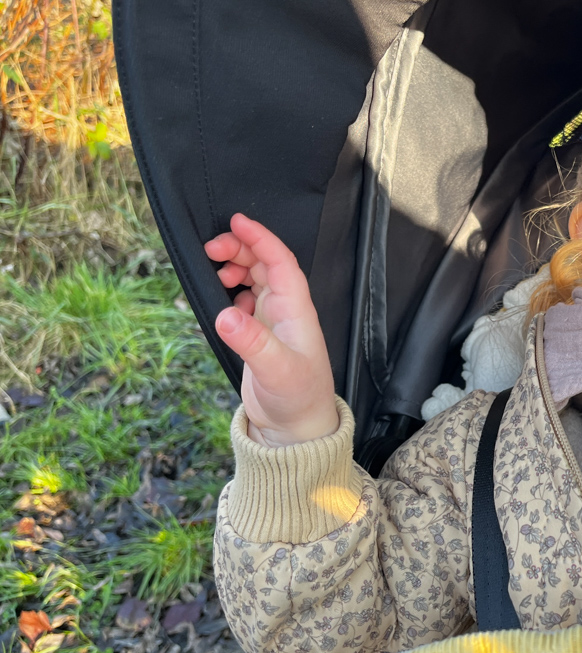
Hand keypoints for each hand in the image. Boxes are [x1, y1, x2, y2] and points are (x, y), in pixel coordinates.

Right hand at [204, 213, 339, 446]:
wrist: (296, 429)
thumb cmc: (297, 399)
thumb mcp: (275, 371)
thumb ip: (251, 343)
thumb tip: (225, 314)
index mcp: (297, 311)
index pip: (281, 262)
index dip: (261, 238)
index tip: (237, 221)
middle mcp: (287, 311)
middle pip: (266, 264)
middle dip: (241, 248)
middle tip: (211, 248)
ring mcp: (273, 322)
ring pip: (255, 279)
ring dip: (236, 266)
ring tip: (215, 270)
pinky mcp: (260, 335)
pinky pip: (245, 299)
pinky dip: (231, 290)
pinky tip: (221, 295)